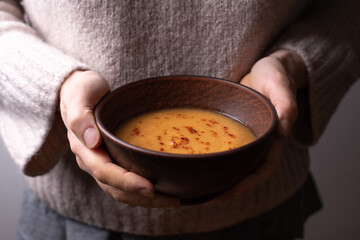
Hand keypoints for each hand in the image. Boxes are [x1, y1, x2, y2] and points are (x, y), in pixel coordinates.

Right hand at [60, 70, 179, 208]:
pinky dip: (142, 191)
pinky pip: (126, 183)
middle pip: (117, 188)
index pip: (105, 172)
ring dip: (146, 200)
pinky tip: (162, 191)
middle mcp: (92, 161)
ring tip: (173, 201)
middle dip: (144, 198)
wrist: (81, 92)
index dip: (127, 182)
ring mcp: (102, 163)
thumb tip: (92, 141)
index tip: (151, 188)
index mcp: (84, 149)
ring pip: (122, 190)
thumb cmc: (82, 90)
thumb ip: (80, 117)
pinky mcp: (112, 161)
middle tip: (173, 201)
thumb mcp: (79, 95)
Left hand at [213, 49, 306, 201]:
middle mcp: (261, 142)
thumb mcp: (280, 83)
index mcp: (274, 137)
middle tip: (209, 197)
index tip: (228, 193)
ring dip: (221, 176)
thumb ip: (286, 102)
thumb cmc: (275, 75)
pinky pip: (226, 148)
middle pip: (247, 171)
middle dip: (231, 186)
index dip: (248, 182)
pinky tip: (198, 160)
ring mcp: (247, 137)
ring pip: (235, 162)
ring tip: (201, 186)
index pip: (264, 168)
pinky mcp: (235, 131)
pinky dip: (215, 157)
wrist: (266, 69)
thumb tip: (284, 129)